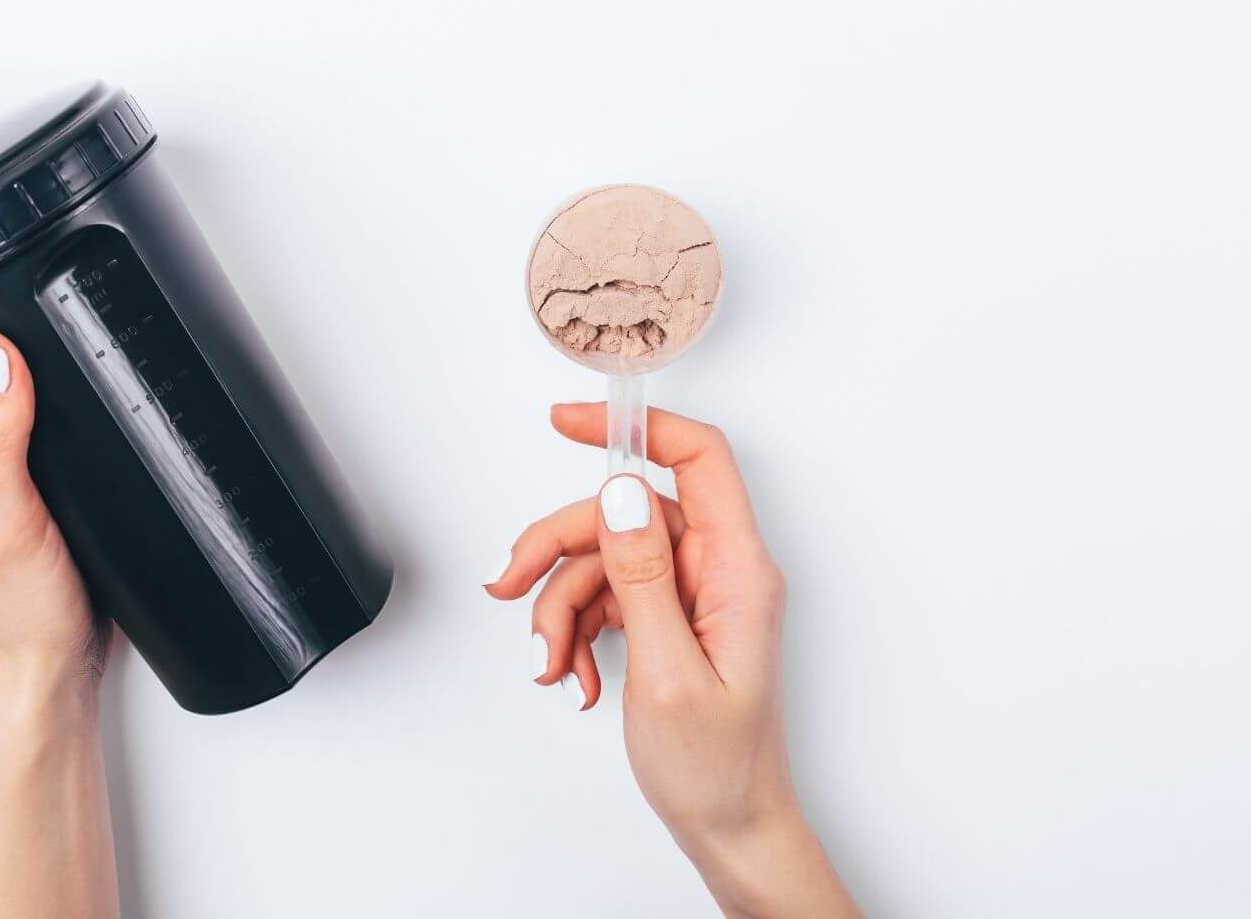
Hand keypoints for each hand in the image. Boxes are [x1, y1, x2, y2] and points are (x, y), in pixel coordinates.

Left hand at [0, 331, 104, 706]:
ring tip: (114, 371)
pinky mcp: (55, 477)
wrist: (50, 670)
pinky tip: (120, 416)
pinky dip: (99, 411)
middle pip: (15, 345)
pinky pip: (75, 419)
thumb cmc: (14, 608)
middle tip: (98, 339)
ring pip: (50, 382)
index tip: (52, 300)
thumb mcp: (3, 516)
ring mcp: (17, 454)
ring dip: (84, 372)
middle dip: (57, 332)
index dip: (7, 302)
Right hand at [487, 405, 855, 917]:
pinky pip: (605, 596)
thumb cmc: (718, 767)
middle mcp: (718, 571)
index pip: (698, 459)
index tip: (568, 422)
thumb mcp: (668, 670)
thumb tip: (620, 495)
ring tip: (552, 660)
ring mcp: (692, 595)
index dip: (636, 428)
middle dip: (559, 551)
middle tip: (512, 586)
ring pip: (603, 558)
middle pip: (623, 514)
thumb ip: (642, 576)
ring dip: (561, 605)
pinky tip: (572, 671)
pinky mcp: (669, 619)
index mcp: (738, 569)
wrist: (731, 828)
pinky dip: (575, 630)